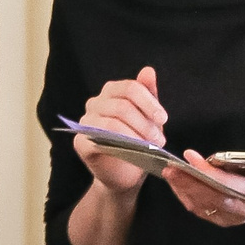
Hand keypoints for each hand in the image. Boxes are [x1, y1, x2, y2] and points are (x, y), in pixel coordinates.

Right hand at [72, 66, 166, 193]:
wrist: (127, 174)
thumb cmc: (139, 142)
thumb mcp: (149, 117)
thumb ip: (148, 94)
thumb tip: (148, 70)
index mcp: (111, 92)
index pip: (129, 88)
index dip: (149, 102)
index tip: (163, 118)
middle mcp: (95, 103)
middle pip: (122, 106)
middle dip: (144, 124)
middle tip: (159, 140)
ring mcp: (85, 122)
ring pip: (112, 123)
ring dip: (136, 137)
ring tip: (151, 147)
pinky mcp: (80, 142)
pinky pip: (100, 139)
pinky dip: (120, 145)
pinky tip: (133, 152)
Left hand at [165, 149, 244, 229]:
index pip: (229, 184)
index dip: (208, 173)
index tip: (191, 157)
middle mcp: (244, 209)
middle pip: (211, 197)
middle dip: (188, 182)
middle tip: (171, 167)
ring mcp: (234, 217)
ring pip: (203, 206)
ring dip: (183, 190)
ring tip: (170, 173)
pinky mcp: (226, 220)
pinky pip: (202, 211)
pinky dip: (187, 198)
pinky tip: (178, 185)